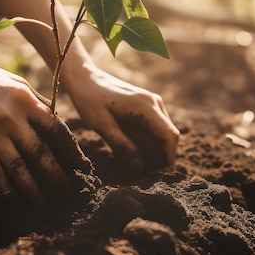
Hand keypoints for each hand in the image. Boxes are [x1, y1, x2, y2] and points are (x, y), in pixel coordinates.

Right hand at [0, 6, 93, 201]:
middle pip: (40, 154)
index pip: (55, 130)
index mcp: (25, 100)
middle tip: (69, 195)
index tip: (81, 166)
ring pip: (19, 169)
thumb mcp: (15, 84)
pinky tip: (16, 202)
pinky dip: (7, 191)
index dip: (71, 151)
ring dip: (34, 191)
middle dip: (57, 177)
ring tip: (46, 205)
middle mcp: (11, 118)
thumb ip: (35, 104)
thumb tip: (56, 127)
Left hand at [62, 63, 178, 171]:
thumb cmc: (90, 99)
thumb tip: (140, 167)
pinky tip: (133, 153)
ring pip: (161, 133)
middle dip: (160, 157)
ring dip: (154, 151)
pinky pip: (153, 128)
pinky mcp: (145, 106)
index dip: (168, 157)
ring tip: (137, 167)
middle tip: (145, 176)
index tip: (158, 176)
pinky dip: (148, 142)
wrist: (84, 78)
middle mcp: (154, 103)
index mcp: (146, 106)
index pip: (170, 135)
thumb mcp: (102, 125)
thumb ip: (122, 146)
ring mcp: (151, 103)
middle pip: (168, 136)